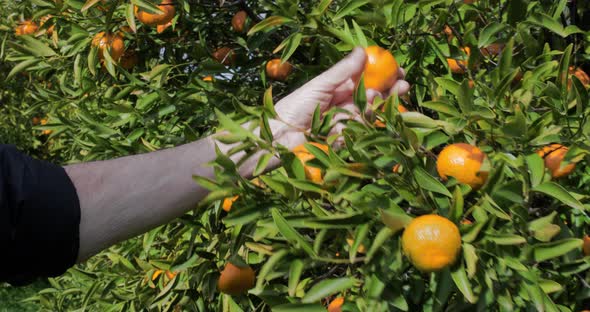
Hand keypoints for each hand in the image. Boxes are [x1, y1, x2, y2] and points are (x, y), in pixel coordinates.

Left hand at [273, 47, 409, 149]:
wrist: (278, 135)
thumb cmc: (294, 106)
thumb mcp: (320, 85)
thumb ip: (343, 71)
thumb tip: (363, 51)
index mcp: (338, 88)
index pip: (366, 79)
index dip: (384, 75)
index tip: (399, 70)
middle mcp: (344, 105)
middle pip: (372, 98)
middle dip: (389, 92)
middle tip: (403, 85)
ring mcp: (345, 123)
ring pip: (368, 114)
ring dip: (378, 106)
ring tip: (381, 96)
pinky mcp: (343, 140)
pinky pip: (357, 133)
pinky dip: (357, 127)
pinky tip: (354, 122)